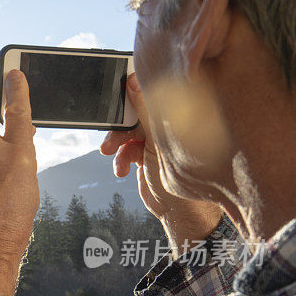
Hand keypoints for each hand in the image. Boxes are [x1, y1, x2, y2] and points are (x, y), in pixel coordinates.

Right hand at [100, 74, 222, 257]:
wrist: (180, 213)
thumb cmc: (185, 178)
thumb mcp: (158, 140)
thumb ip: (145, 111)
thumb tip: (135, 82)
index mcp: (178, 115)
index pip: (152, 96)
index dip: (133, 96)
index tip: (117, 100)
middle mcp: (169, 126)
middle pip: (136, 114)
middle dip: (120, 127)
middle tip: (111, 138)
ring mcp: (158, 141)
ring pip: (129, 133)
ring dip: (117, 145)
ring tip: (112, 155)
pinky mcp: (148, 156)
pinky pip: (128, 150)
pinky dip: (121, 159)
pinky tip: (122, 169)